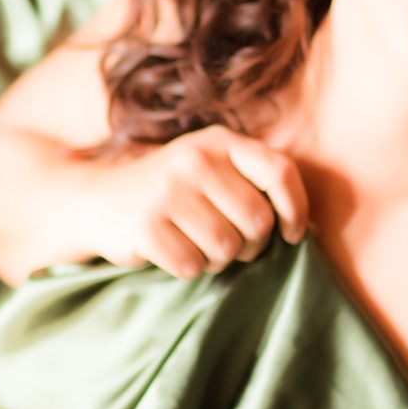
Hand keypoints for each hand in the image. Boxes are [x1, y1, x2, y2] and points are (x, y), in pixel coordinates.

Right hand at [92, 125, 308, 279]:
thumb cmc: (172, 192)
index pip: (280, 172)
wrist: (97, 200)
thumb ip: (255, 185)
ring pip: (226, 248)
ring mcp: (168, 189)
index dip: (295, 209)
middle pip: (257, 221)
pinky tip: (170, 250)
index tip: (291, 236)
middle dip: (248, 244)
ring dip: (216, 259)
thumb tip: (309, 229)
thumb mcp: (212, 170)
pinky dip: (186, 267)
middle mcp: (195, 158)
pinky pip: (192, 265)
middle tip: (224, 241)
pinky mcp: (145, 224)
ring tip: (194, 242)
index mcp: (220, 141)